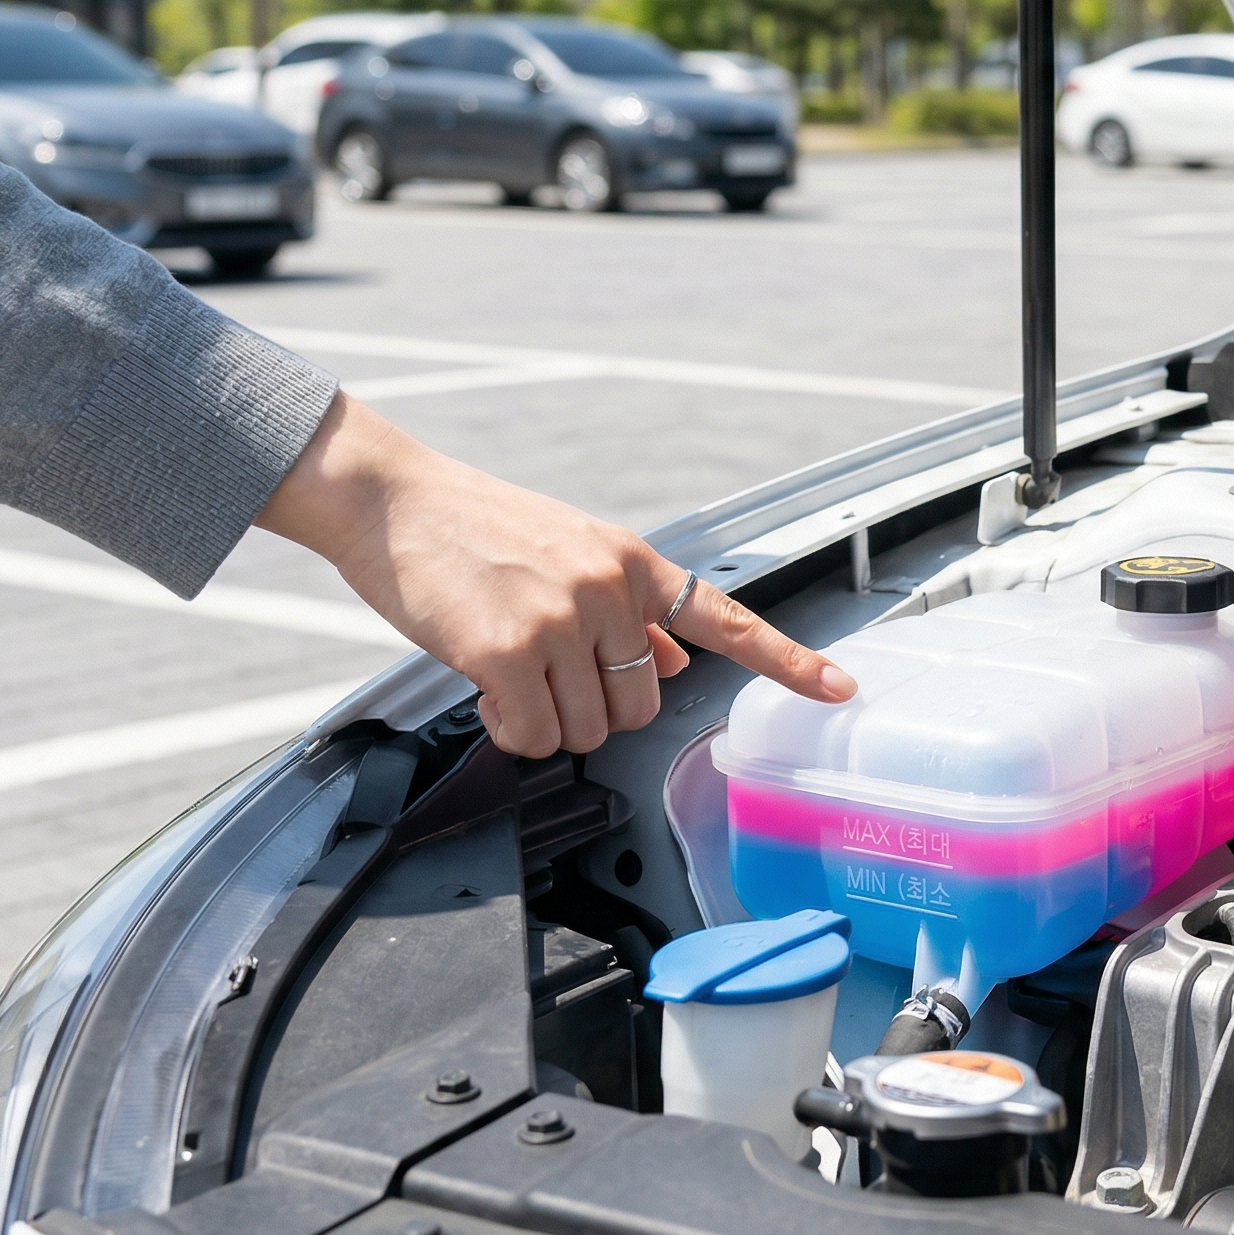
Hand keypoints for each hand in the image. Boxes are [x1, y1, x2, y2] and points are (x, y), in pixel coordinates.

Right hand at [257, 392, 855, 756]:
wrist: (393, 499)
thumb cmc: (478, 529)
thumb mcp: (574, 553)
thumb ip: (632, 612)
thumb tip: (675, 661)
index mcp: (634, 563)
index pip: (725, 620)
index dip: (788, 661)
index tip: (840, 689)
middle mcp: (610, 589)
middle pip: (640, 708)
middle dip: (595, 708)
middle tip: (545, 673)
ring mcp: (562, 619)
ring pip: (587, 729)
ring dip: (546, 723)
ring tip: (508, 672)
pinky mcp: (509, 650)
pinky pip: (534, 735)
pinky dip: (510, 730)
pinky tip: (485, 691)